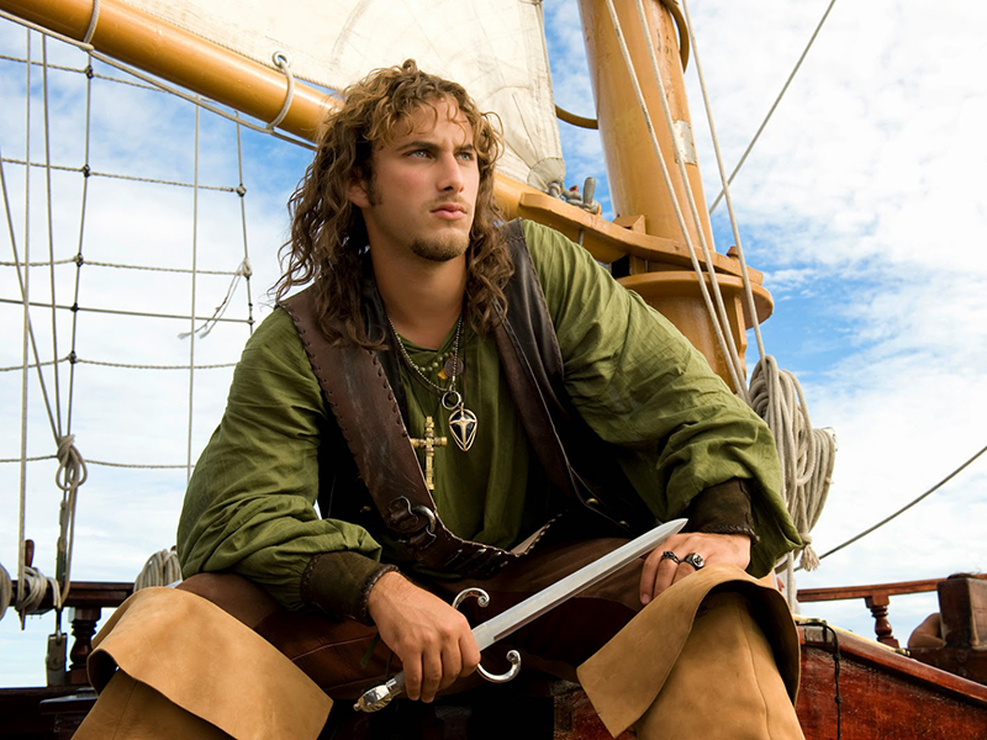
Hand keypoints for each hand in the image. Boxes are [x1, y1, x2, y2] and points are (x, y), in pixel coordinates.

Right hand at [366, 571, 480, 701]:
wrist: (392, 595)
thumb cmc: (417, 603)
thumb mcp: (445, 613)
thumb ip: (454, 635)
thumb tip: (457, 658)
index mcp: (459, 624)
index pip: (472, 659)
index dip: (465, 672)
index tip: (458, 676)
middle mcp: (446, 633)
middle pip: (453, 671)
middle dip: (445, 684)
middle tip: (439, 686)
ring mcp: (428, 641)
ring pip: (435, 678)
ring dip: (430, 690)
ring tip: (426, 693)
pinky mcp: (409, 648)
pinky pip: (415, 677)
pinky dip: (414, 689)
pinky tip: (413, 691)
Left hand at [638, 532, 750, 603]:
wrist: (733, 542)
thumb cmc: (705, 551)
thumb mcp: (683, 550)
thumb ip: (666, 562)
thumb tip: (646, 584)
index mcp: (673, 541)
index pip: (653, 561)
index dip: (647, 582)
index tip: (645, 599)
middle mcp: (685, 542)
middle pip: (666, 567)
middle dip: (660, 590)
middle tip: (660, 606)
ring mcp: (703, 548)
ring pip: (683, 571)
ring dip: (677, 591)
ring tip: (675, 606)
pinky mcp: (719, 557)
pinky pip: (704, 575)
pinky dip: (696, 588)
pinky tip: (694, 598)